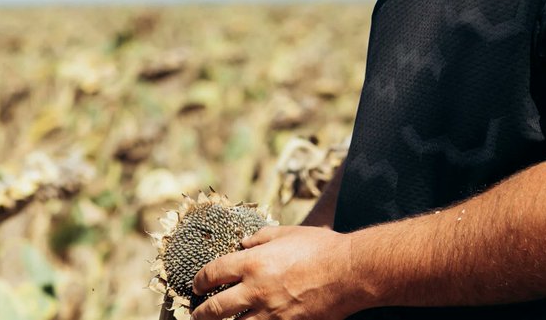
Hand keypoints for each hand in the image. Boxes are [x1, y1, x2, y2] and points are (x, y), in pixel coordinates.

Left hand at [190, 225, 369, 319]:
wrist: (349, 272)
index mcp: (253, 262)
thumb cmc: (321, 247)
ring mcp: (270, 314)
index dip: (199, 280)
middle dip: (201, 313)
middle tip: (198, 314)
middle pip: (215, 308)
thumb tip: (243, 243)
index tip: (196, 285)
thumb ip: (261, 238)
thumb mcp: (287, 233)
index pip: (212, 273)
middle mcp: (256, 290)